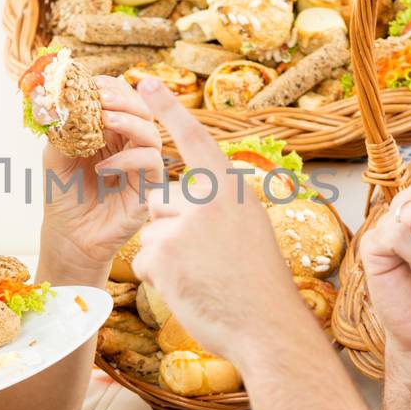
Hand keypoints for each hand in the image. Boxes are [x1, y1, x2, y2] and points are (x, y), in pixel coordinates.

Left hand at [39, 75, 165, 278]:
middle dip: (125, 98)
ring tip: (104, 120)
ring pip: (152, 133)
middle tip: (102, 98)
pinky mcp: (149, 189)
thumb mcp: (55, 156)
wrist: (68, 237)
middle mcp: (130, 146)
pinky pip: (152, 163)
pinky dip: (128, 158)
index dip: (112, 88)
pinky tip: (103, 166)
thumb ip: (61, 128)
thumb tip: (60, 97)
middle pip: (144, 110)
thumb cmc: (63, 197)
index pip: (123, 100)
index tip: (93, 83)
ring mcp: (142, 167)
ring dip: (129, 122)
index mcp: (111, 133)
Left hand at [126, 79, 316, 370]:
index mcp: (231, 186)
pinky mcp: (164, 253)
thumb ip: (218, 206)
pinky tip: (189, 289)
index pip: (194, 137)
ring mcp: (184, 224)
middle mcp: (208, 197)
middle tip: (203, 260)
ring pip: (149, 234)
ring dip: (164, 258)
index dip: (167, 109)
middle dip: (168, 230)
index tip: (143, 81)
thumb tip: (185, 202)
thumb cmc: (259, 286)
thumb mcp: (249, 228)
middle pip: (160, 201)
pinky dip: (159, 280)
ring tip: (200, 276)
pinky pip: (143, 261)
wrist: (268, 327)